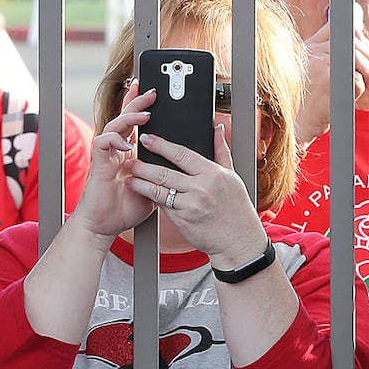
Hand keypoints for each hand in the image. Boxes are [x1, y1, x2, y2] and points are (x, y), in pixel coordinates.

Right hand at [71, 81, 163, 239]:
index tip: (156, 93)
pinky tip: (126, 143)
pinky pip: (102, 143)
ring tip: (145, 114)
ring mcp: (107, 156)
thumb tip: (189, 165)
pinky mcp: (99, 165)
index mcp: (130, 152)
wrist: (106, 225)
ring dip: (129, 117)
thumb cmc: (127, 207)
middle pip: (125, 117)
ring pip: (114, 125)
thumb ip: (166, 171)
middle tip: (152, 91)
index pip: (136, 123)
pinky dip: (114, 140)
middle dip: (137, 101)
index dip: (142, 105)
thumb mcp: (156, 185)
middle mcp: (117, 150)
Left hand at [136, 124, 269, 265]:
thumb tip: (218, 129)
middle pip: (164, 173)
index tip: (147, 139)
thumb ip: (222, 151)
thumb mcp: (232, 177)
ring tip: (129, 177)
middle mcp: (201, 188)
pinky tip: (143, 194)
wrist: (238, 240)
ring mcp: (191, 206)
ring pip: (159, 191)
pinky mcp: (183, 221)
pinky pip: (163, 207)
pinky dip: (153, 199)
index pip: (181, 154)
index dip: (161, 145)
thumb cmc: (236, 208)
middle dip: (143, 165)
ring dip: (140, 183)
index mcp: (213, 173)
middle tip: (130, 160)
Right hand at [294, 16, 368, 141]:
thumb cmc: (306, 99)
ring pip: (358, 59)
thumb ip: (327, 53)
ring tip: (367, 84)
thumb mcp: (309, 69)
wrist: (295, 122)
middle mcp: (313, 51)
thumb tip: (360, 40)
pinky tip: (351, 96)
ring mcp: (320, 64)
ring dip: (368, 73)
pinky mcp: (328, 81)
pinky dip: (360, 89)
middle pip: (353, 43)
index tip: (362, 48)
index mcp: (309, 46)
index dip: (354, 35)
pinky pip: (357, 79)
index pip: (336, 27)